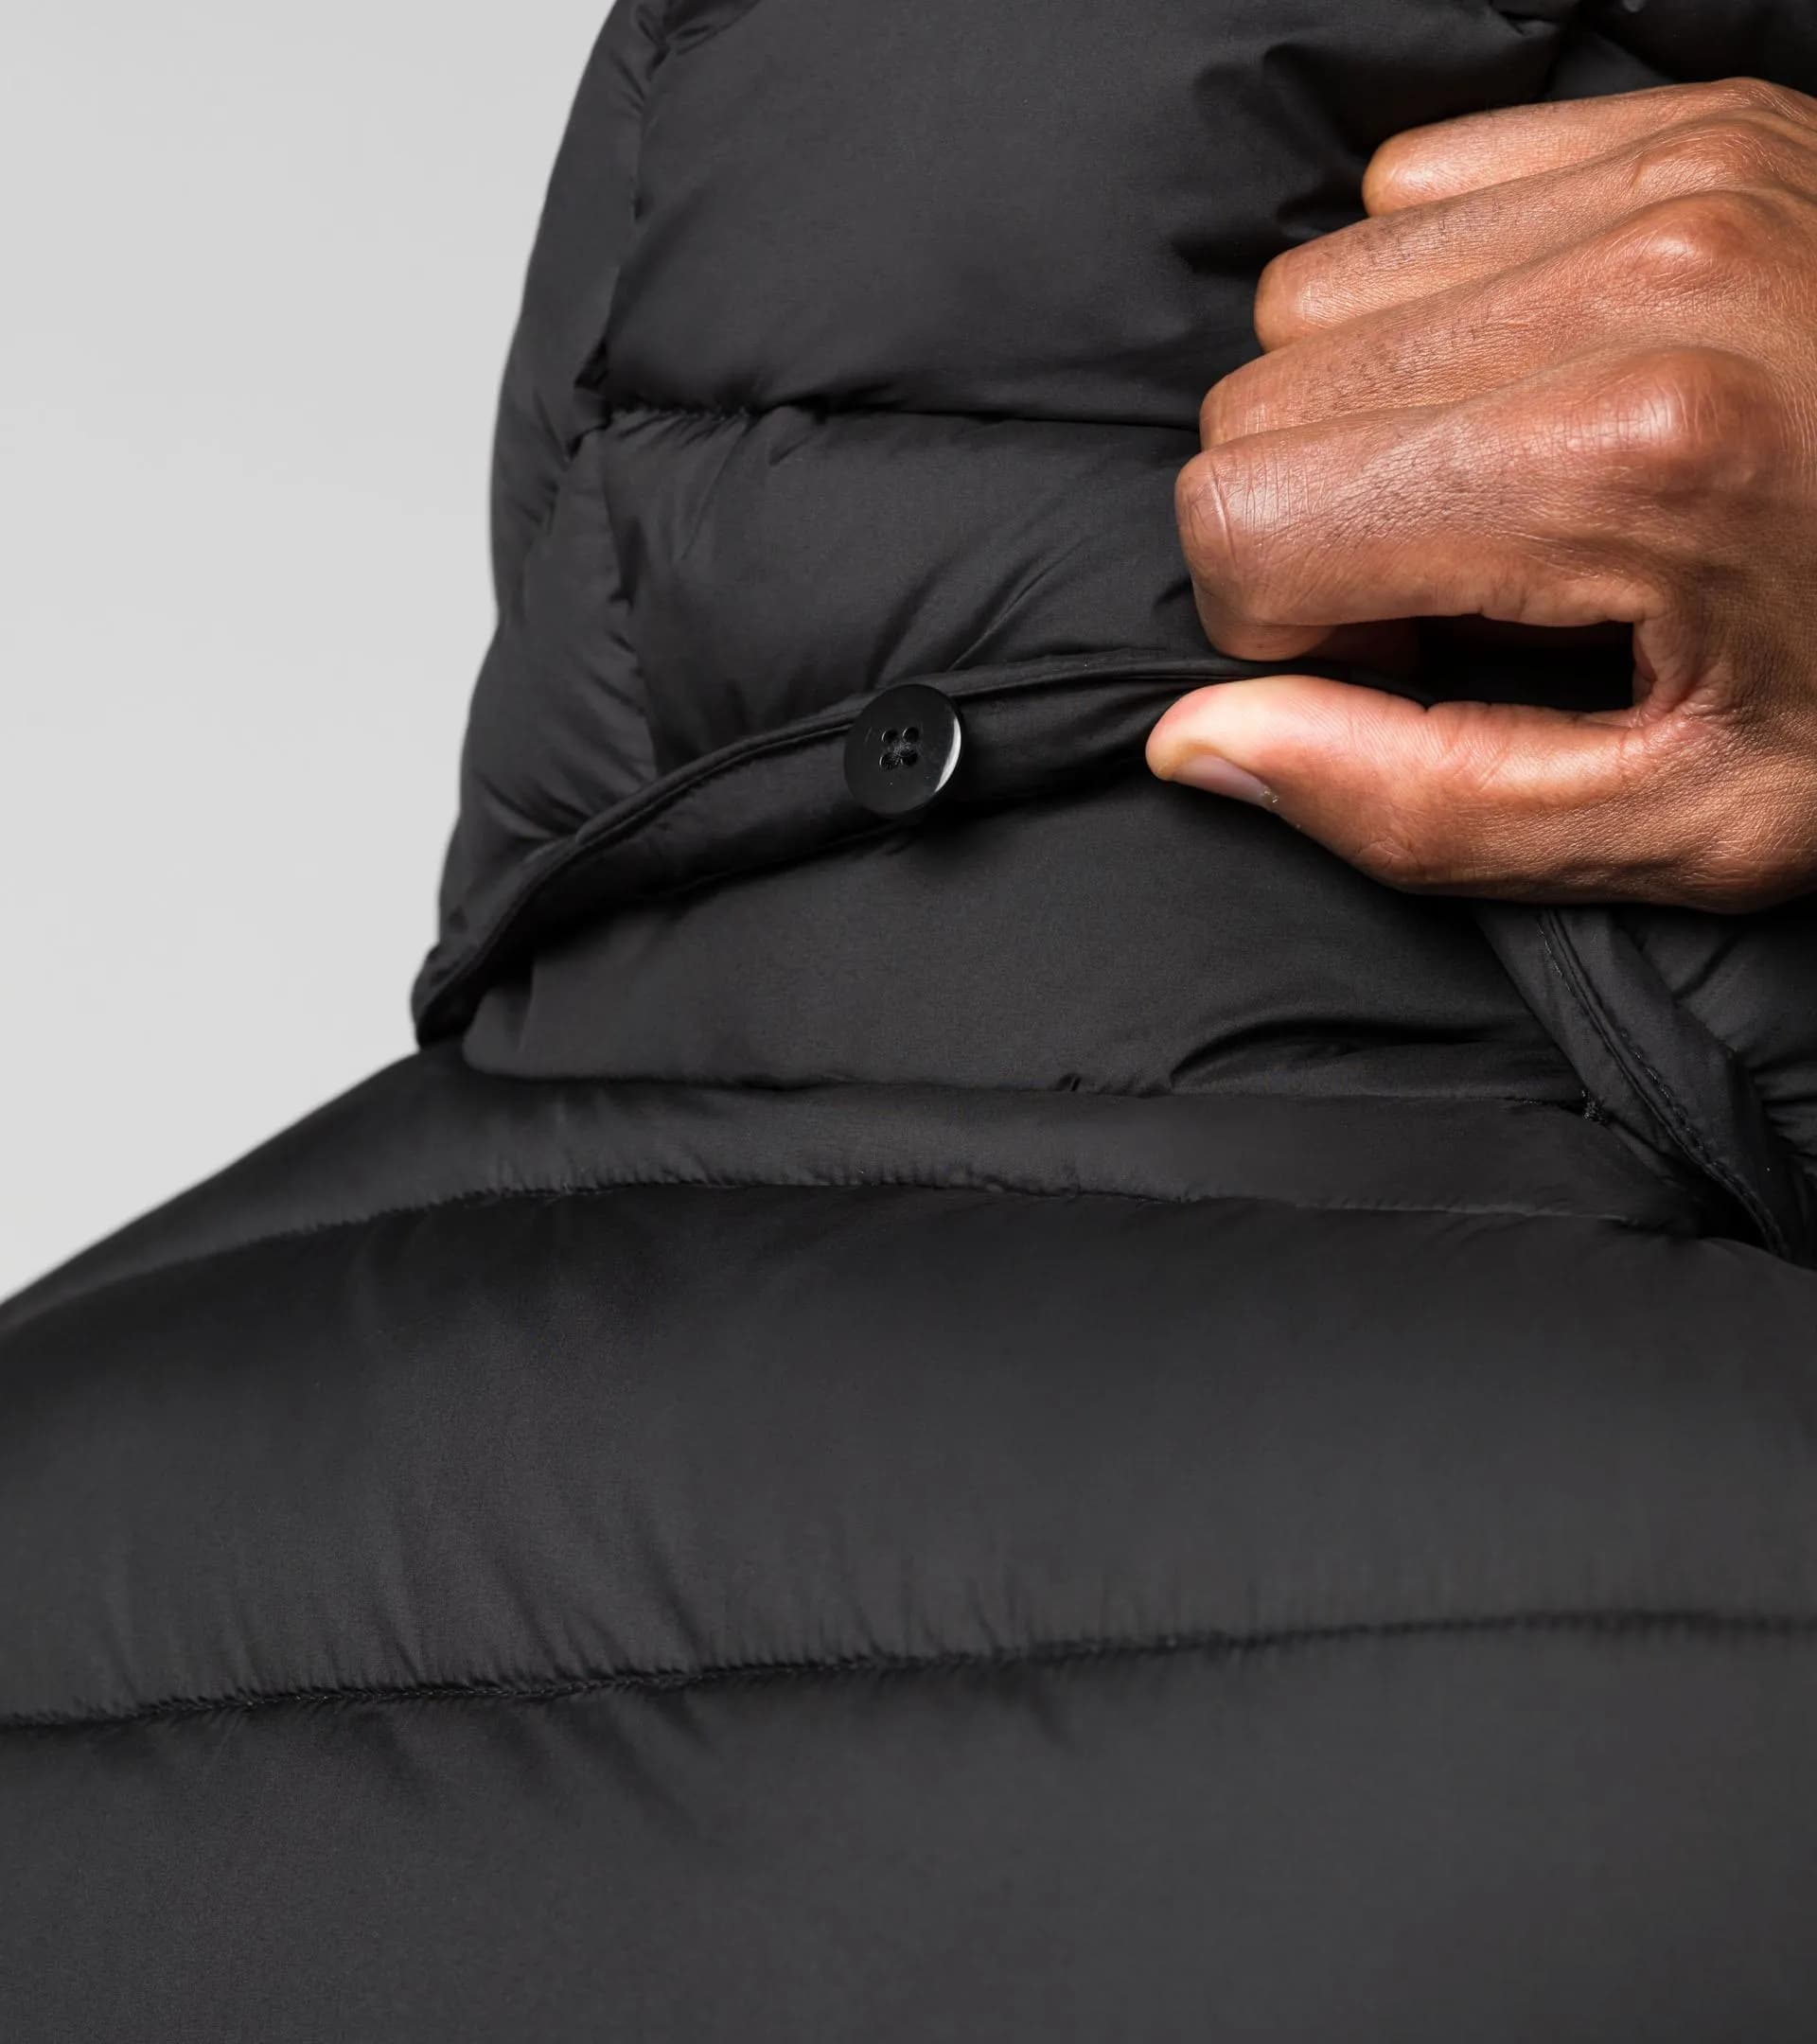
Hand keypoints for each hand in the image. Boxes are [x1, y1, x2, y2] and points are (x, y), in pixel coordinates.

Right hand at [1148, 79, 1816, 909]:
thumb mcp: (1684, 825)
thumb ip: (1417, 803)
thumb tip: (1195, 741)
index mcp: (1627, 464)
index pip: (1243, 524)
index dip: (1293, 637)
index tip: (1417, 669)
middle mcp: (1632, 275)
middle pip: (1257, 404)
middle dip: (1322, 529)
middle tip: (1474, 594)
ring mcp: (1666, 170)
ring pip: (1316, 294)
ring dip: (1371, 418)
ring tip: (1519, 493)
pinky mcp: (1688, 121)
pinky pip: (1413, 193)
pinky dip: (1435, 310)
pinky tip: (1545, 389)